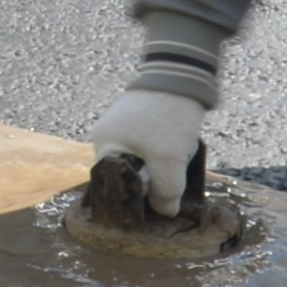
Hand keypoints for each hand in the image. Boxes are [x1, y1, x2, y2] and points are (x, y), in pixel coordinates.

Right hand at [87, 87, 207, 216]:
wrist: (183, 75)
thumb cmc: (167, 117)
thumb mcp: (169, 161)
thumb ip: (165, 192)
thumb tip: (165, 211)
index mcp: (103, 145)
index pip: (113, 186)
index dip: (134, 198)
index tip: (156, 203)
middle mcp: (107, 135)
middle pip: (129, 174)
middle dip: (153, 179)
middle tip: (173, 177)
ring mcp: (123, 125)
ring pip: (143, 161)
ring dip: (162, 164)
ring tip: (179, 154)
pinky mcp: (140, 119)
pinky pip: (150, 146)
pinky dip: (166, 150)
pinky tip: (180, 144)